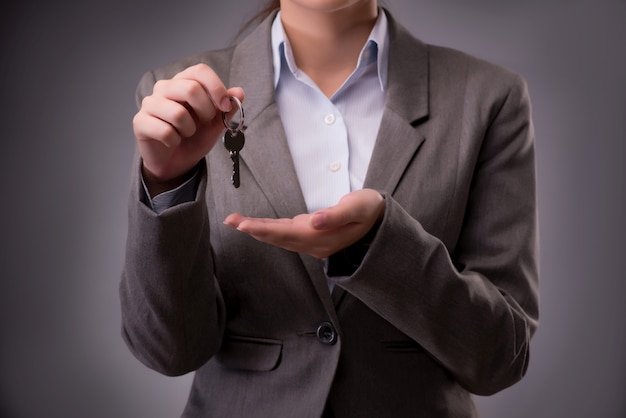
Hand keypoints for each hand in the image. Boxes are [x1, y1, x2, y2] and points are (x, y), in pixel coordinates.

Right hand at [132, 63, 244, 194]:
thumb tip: (239, 92)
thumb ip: (227, 109)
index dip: (216, 87)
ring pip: (178, 113)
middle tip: (205, 122)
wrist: (176, 161)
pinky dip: (175, 141)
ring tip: (186, 133)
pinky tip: (172, 142)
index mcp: (184, 82)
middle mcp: (165, 88)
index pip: (200, 71)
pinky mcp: (140, 122)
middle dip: (205, 111)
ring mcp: (150, 104)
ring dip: (189, 130)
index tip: (225, 106)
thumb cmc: (194, 138)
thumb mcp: (215, 124)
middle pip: (190, 88)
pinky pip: (165, 131)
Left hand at [224, 189, 384, 258]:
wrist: (380, 218)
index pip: (287, 233)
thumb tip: (314, 221)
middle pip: (278, 238)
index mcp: (322, 237)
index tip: (243, 225)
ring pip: (280, 237)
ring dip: (258, 230)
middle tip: (229, 221)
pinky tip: (257, 226)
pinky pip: (286, 235)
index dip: (264, 229)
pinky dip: (269, 229)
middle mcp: (314, 243)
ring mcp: (312, 242)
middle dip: (253, 229)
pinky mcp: (312, 235)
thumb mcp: (357, 207)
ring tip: (236, 222)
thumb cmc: (369, 209)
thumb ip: (336, 215)